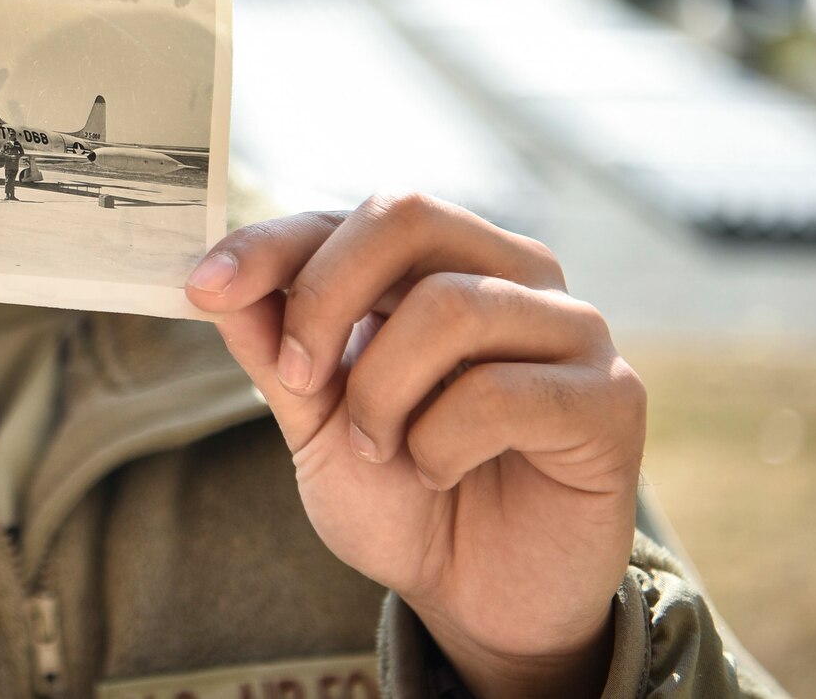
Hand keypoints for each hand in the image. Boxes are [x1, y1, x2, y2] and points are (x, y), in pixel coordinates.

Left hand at [185, 193, 643, 698]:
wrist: (478, 600)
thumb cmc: (404, 498)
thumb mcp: (314, 421)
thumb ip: (273, 347)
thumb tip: (212, 282)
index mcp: (439, 263)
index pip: (351, 216)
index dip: (271, 244)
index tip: (202, 288)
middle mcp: (511, 273)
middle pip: (407, 215)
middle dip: (325, 296)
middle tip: (299, 381)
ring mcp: (571, 327)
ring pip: (449, 305)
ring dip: (383, 391)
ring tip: (381, 448)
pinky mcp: (613, 397)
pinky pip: (502, 390)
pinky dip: (442, 441)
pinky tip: (440, 473)